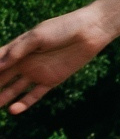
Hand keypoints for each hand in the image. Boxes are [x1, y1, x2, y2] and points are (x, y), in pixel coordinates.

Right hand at [0, 6, 114, 114]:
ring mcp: (37, 72)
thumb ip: (18, 51)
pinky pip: (34, 95)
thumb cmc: (63, 28)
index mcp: (18, 49)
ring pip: (14, 89)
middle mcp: (25, 62)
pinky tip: (13, 110)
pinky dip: (23, 103)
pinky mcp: (51, 80)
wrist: (92, 30)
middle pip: (1, 78)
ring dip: (2, 98)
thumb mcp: (38, 36)